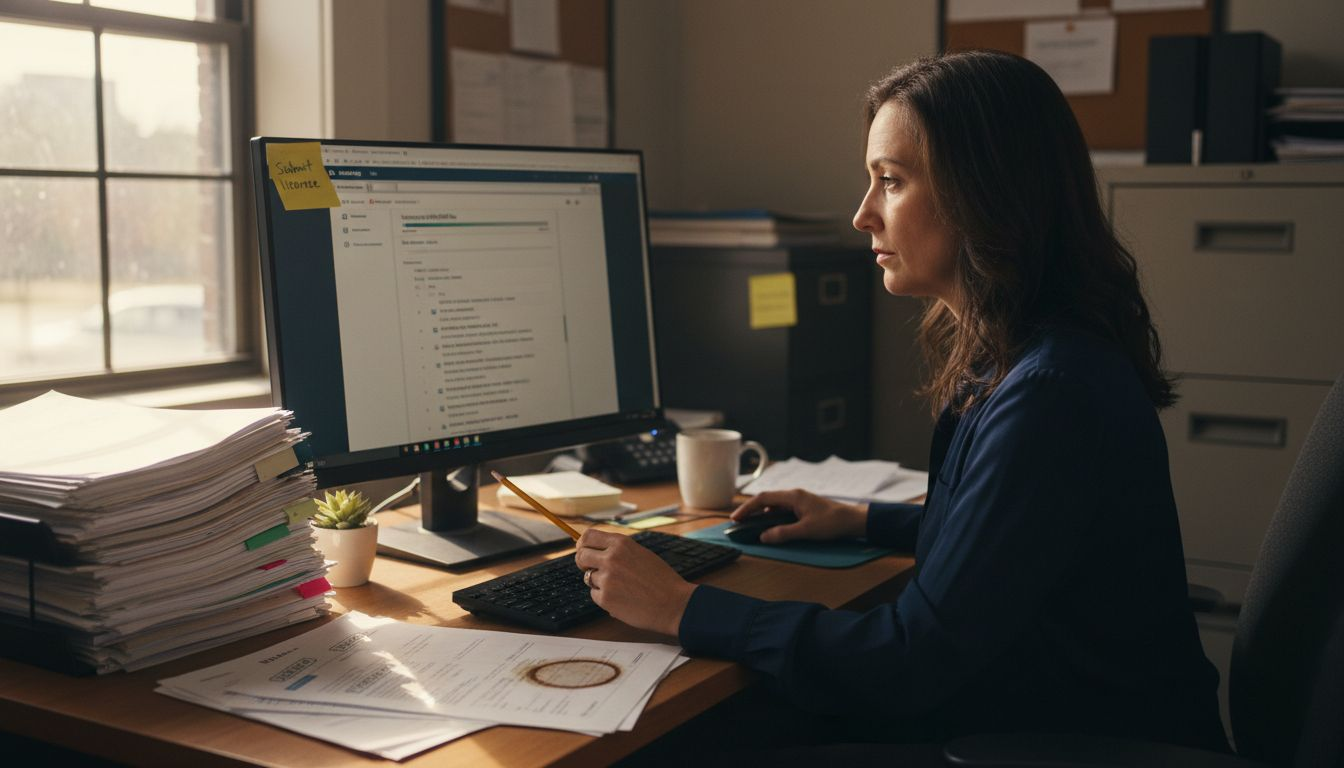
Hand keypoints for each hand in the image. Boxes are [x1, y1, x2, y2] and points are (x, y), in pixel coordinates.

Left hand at [574, 528, 695, 636]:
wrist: (673, 603)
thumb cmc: (661, 580)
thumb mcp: (640, 554)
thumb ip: (618, 550)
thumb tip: (595, 549)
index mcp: (621, 544)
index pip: (588, 536)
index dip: (582, 544)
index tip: (583, 550)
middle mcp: (611, 558)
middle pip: (581, 556)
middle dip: (584, 563)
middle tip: (592, 569)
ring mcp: (606, 578)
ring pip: (589, 578)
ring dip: (600, 582)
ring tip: (621, 587)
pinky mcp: (605, 598)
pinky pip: (595, 594)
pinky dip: (605, 597)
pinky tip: (623, 598)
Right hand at [730, 489, 867, 543]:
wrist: (852, 520)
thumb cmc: (832, 522)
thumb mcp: (806, 530)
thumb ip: (783, 533)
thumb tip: (764, 536)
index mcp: (793, 497)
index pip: (763, 499)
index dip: (747, 508)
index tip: (736, 518)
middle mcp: (794, 495)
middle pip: (766, 499)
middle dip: (751, 510)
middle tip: (739, 521)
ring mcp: (799, 500)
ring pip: (774, 504)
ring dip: (761, 513)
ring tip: (751, 523)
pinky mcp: (803, 507)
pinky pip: (782, 509)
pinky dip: (772, 516)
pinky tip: (770, 525)